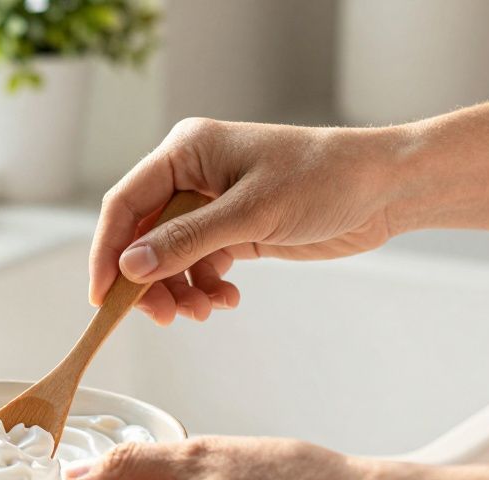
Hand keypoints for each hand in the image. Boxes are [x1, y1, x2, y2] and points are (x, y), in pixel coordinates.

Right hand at [91, 118, 403, 324]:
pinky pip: (198, 265)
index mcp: (185, 152)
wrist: (385, 188)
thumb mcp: (251, 213)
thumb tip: (131, 268)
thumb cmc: (324, 179)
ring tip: (205, 311)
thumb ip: (187, 241)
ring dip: (180, 290)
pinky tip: (225, 299)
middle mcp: (191, 175)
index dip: (109, 252)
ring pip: (169, 257)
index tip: (102, 297)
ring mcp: (212, 204)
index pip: (125, 204)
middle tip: (165, 317)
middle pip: (143, 237)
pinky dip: (205, 288)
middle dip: (150, 281)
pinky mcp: (233, 229)